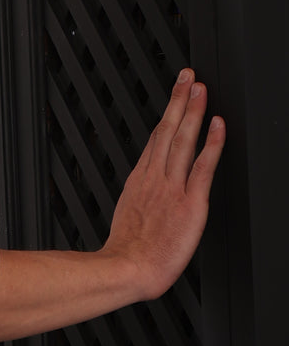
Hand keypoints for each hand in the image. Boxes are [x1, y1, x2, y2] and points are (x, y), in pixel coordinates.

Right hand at [102, 69, 225, 300]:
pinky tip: (218, 125)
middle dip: (178, 100)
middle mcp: (155, 178)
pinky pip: (203, 166)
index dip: (168, 113)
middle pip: (167, 130)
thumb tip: (143, 192)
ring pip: (183, 140)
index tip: (176, 94)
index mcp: (141, 180)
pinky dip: (211, 143)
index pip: (156, 138)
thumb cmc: (129, 251)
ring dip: (192, 111)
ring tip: (200, 89)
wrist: (129, 268)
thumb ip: (139, 197)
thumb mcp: (128, 214)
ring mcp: (172, 187)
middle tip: (188, 77)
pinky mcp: (190, 201)